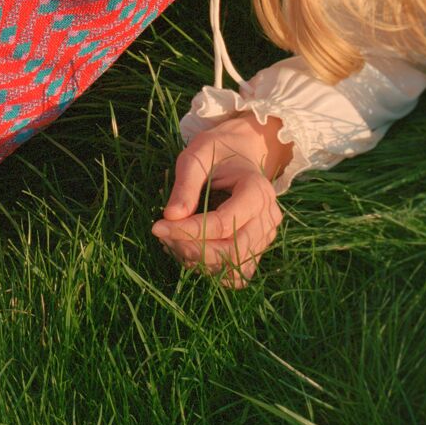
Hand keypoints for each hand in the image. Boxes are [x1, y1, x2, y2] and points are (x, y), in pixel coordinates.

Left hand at [151, 119, 285, 288]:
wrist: (241, 151)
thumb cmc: (217, 151)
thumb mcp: (196, 155)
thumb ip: (185, 185)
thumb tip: (170, 217)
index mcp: (257, 190)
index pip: (224, 223)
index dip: (189, 230)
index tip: (158, 226)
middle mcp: (268, 218)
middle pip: (232, 251)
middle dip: (193, 248)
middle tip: (163, 235)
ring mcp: (266, 236)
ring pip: (234, 267)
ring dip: (200, 262)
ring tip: (173, 241)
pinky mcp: (258, 248)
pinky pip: (237, 273)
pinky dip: (212, 268)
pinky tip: (190, 249)